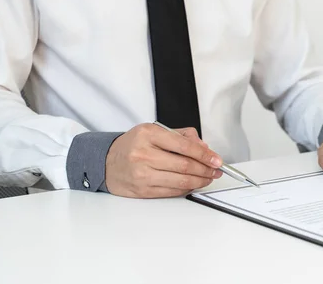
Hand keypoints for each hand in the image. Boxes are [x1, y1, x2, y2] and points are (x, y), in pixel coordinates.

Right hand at [105, 123, 223, 197]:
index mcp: (148, 134)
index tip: (216, 159)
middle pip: (185, 165)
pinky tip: (193, 184)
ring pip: (181, 180)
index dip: (205, 154)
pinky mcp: (143, 190)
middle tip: (216, 170)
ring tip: (208, 177)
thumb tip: (204, 148)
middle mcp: (144, 154)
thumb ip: (181, 136)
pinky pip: (172, 191)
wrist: (105, 162)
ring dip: (200, 181)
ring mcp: (143, 174)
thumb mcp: (154, 131)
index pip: (184, 146)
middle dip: (206, 169)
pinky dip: (187, 188)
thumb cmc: (132, 146)